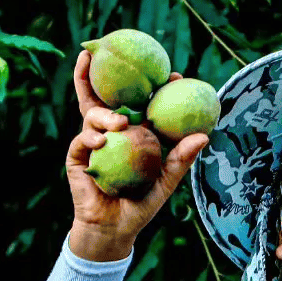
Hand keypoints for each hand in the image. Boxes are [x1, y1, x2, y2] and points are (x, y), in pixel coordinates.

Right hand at [66, 51, 208, 260]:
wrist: (115, 229)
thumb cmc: (142, 204)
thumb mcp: (166, 180)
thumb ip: (181, 158)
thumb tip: (204, 136)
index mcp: (133, 132)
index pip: (141, 102)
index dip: (154, 86)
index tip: (174, 75)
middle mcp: (111, 131)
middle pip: (104, 97)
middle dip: (97, 73)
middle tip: (101, 52)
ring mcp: (92, 141)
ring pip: (92, 114)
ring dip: (105, 114)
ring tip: (120, 122)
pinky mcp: (77, 157)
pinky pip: (82, 140)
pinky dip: (91, 137)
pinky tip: (102, 141)